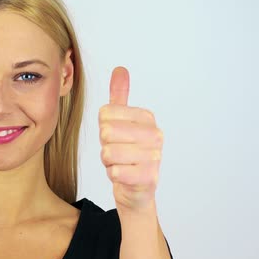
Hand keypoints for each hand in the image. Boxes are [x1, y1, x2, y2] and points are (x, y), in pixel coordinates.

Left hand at [99, 67, 162, 213]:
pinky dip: (114, 176)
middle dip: (105, 146)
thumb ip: (120, 96)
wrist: (136, 189)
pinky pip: (115, 172)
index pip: (105, 114)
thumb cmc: (126, 153)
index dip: (103, 128)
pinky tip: (125, 176)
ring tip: (121, 164)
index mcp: (147, 117)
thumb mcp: (121, 122)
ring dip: (109, 162)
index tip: (116, 137)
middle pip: (106, 133)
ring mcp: (154, 157)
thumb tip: (120, 69)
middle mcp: (155, 135)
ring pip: (108, 153)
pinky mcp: (149, 178)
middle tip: (117, 152)